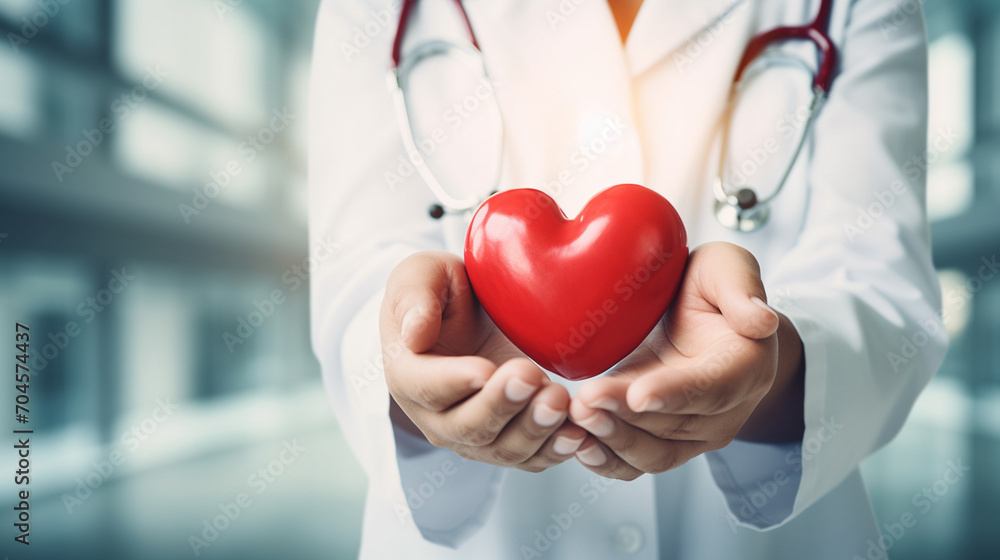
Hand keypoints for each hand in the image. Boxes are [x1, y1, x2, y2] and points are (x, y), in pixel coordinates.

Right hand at [380, 251, 587, 471]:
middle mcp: (435, 417)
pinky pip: (532, 458)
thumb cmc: (445, 292)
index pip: (425, 387)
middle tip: (531, 376)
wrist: (475, 317)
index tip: (485, 369)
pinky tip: (578, 433)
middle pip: (467, 427)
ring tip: (559, 400)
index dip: (454, 382)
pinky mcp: (508, 443)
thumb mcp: (422, 275)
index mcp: (407, 374)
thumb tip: (414, 334)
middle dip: (501, 405)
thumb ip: (413, 297)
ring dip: (533, 429)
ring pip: (502, 449)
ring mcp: (472, 437)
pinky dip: (555, 449)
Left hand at [567, 242, 804, 479]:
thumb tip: (760, 321)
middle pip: (675, 426)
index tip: (639, 393)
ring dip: (612, 441)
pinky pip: (635, 463)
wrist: (699, 318)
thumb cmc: (709, 287)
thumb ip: (740, 288)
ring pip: (654, 453)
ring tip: (575, 418)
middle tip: (585, 402)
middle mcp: (724, 410)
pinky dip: (606, 460)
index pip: (712, 388)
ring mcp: (693, 432)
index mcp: (744, 366)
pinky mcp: (661, 440)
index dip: (675, 394)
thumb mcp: (726, 268)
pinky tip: (576, 443)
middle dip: (627, 419)